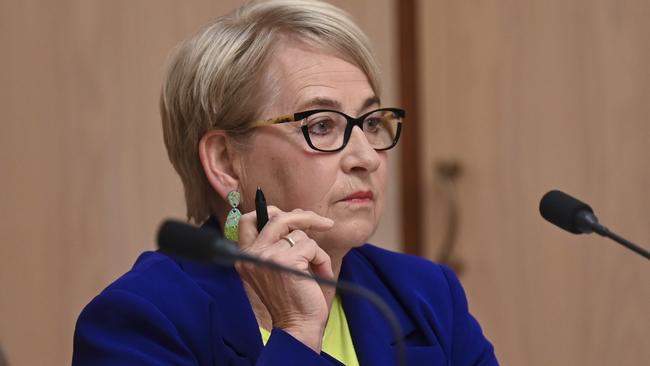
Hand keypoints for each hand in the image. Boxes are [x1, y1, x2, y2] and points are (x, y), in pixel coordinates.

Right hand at [236, 207, 334, 351]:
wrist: (298, 326)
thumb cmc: (292, 299)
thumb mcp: (277, 267)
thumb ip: (278, 243)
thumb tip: (296, 215)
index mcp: (245, 256)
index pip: (248, 220)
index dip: (271, 212)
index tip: (294, 214)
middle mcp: (251, 255)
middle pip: (276, 217)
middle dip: (304, 216)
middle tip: (323, 223)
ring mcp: (266, 256)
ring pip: (299, 234)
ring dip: (314, 250)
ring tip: (315, 270)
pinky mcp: (286, 260)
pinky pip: (312, 246)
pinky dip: (322, 260)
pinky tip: (319, 275)